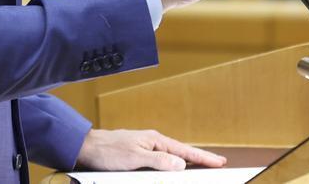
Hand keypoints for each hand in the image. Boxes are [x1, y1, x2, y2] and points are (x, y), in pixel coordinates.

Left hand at [76, 128, 226, 171]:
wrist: (88, 148)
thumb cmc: (108, 152)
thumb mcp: (135, 158)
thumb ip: (159, 161)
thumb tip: (181, 164)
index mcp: (156, 141)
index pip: (185, 151)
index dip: (203, 157)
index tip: (220, 162)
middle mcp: (153, 142)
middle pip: (182, 152)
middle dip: (200, 159)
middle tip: (218, 164)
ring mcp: (147, 147)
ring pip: (173, 157)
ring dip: (187, 161)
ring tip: (202, 166)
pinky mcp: (139, 155)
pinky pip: (162, 160)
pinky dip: (173, 164)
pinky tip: (175, 168)